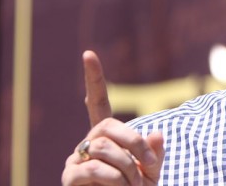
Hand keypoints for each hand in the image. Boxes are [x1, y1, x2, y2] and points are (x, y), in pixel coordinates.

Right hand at [61, 51, 164, 184]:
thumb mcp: (152, 171)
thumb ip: (154, 152)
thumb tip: (157, 133)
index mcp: (106, 136)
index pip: (97, 102)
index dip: (94, 79)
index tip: (88, 54)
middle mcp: (87, 142)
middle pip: (107, 125)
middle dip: (134, 143)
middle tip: (148, 166)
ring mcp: (75, 159)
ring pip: (104, 148)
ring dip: (127, 168)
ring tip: (135, 185)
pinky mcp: (69, 176)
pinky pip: (94, 168)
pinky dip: (114, 180)